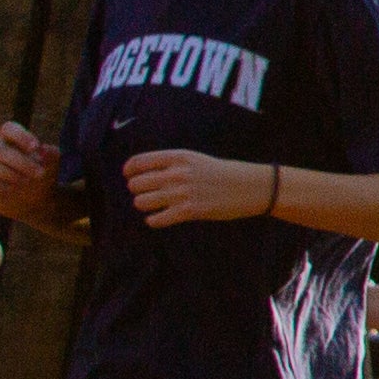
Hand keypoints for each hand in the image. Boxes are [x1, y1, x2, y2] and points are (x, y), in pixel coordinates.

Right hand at [0, 122, 63, 228]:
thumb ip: (51, 154)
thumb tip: (43, 149)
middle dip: (20, 162)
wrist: (34, 201)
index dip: (20, 136)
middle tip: (39, 174)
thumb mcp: (52, 165)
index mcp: (10, 140)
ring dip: (6, 173)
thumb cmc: (41, 177)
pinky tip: (8, 190)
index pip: (8, 128)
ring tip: (24, 182)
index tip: (35, 147)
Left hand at [120, 149, 266, 228]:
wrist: (250, 187)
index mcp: (178, 157)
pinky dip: (154, 220)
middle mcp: (177, 173)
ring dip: (145, 205)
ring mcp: (182, 193)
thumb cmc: (221, 173)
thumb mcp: (195, 160)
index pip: (138, 162)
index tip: (130, 177)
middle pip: (136, 184)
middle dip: (138, 190)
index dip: (129, 171)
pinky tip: (160, 218)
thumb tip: (140, 175)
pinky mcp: (189, 211)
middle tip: (148, 194)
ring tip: (155, 206)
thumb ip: (169, 164)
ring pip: (141, 202)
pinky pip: (156, 219)